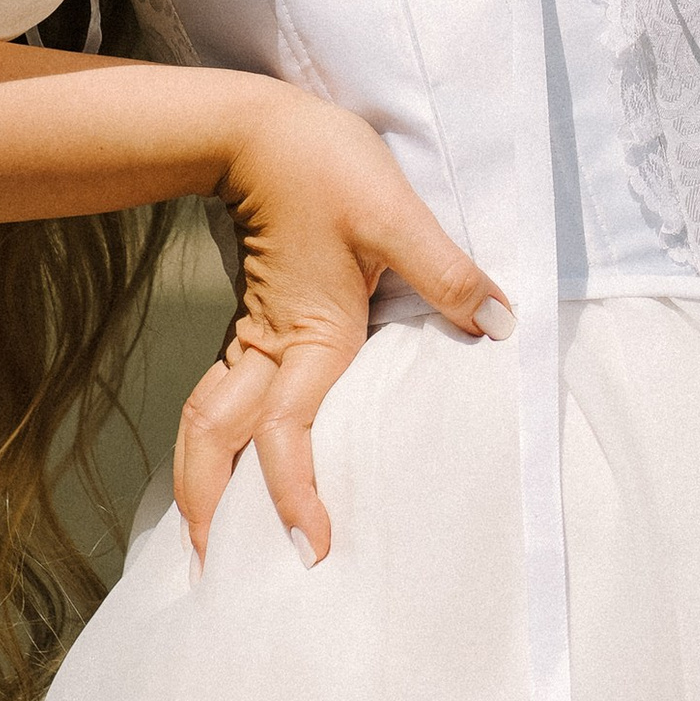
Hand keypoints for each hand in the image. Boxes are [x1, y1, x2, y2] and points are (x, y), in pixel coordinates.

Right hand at [173, 81, 508, 570]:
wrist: (252, 125)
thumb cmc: (321, 164)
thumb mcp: (394, 212)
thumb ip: (445, 271)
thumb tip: (499, 326)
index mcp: (309, 338)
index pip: (286, 435)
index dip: (292, 494)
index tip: (309, 550)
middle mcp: (272, 350)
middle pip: (214, 443)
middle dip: (205, 508)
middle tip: (212, 574)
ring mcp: (254, 335)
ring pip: (208, 422)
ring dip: (200, 480)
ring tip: (204, 536)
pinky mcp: (252, 319)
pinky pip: (221, 396)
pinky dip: (214, 441)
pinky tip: (228, 459)